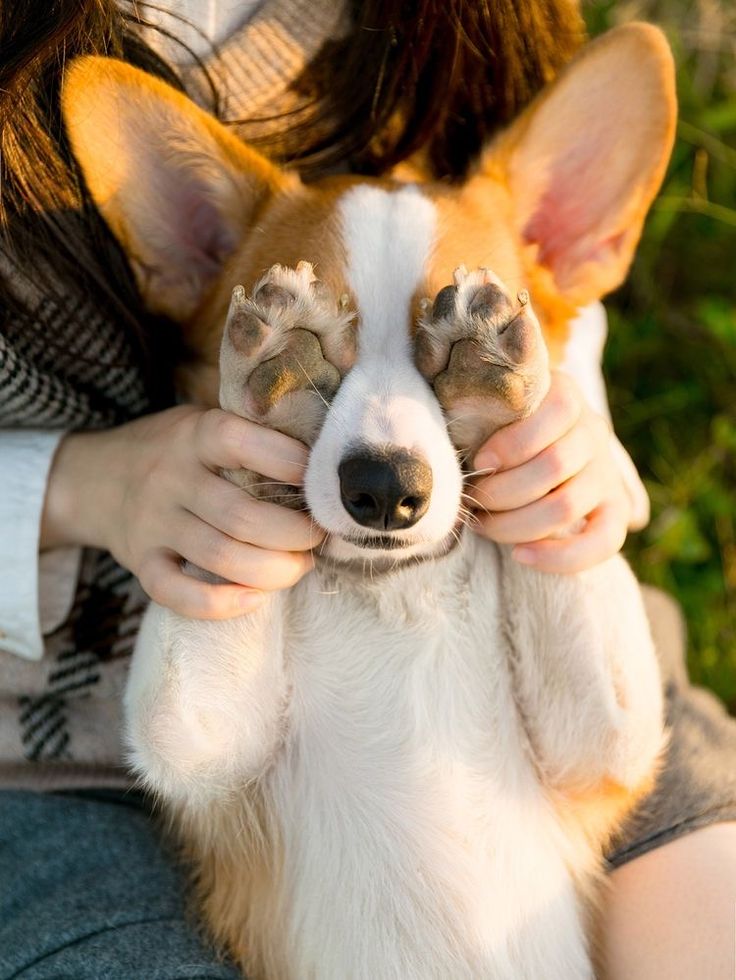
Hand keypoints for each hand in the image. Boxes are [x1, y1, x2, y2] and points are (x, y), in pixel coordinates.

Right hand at [42, 406, 322, 617]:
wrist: (93, 478)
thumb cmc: (173, 451)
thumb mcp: (201, 423)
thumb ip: (248, 435)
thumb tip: (323, 459)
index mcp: (193, 436)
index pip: (241, 443)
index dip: (289, 462)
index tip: (322, 481)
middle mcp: (170, 479)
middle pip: (242, 516)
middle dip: (295, 534)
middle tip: (318, 537)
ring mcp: (153, 524)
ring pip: (221, 558)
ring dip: (274, 570)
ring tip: (300, 566)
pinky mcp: (141, 563)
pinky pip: (178, 594)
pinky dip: (221, 604)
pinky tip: (254, 598)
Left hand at [467, 372, 631, 572]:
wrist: (540, 455)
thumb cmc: (497, 434)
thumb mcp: (493, 415)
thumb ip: (484, 421)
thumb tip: (465, 459)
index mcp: (566, 399)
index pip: (559, 410)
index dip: (515, 442)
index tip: (479, 463)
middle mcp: (593, 433)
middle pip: (554, 465)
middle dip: (501, 491)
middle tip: (471, 500)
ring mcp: (606, 474)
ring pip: (566, 506)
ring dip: (514, 524)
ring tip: (482, 525)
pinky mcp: (614, 511)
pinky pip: (601, 543)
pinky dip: (559, 557)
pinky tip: (520, 555)